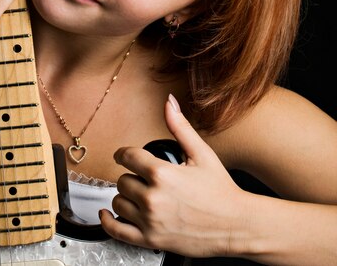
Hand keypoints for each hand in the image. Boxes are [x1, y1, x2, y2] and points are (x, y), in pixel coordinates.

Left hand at [100, 95, 250, 257]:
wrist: (236, 225)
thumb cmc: (221, 190)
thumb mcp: (201, 153)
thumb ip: (180, 126)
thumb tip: (169, 102)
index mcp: (162, 173)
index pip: (127, 156)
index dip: (124, 153)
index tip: (124, 155)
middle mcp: (152, 198)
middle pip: (122, 180)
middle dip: (131, 176)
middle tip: (143, 178)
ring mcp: (150, 221)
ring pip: (118, 203)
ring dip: (125, 197)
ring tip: (138, 195)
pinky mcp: (150, 240)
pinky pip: (117, 231)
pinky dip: (107, 222)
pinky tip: (107, 214)